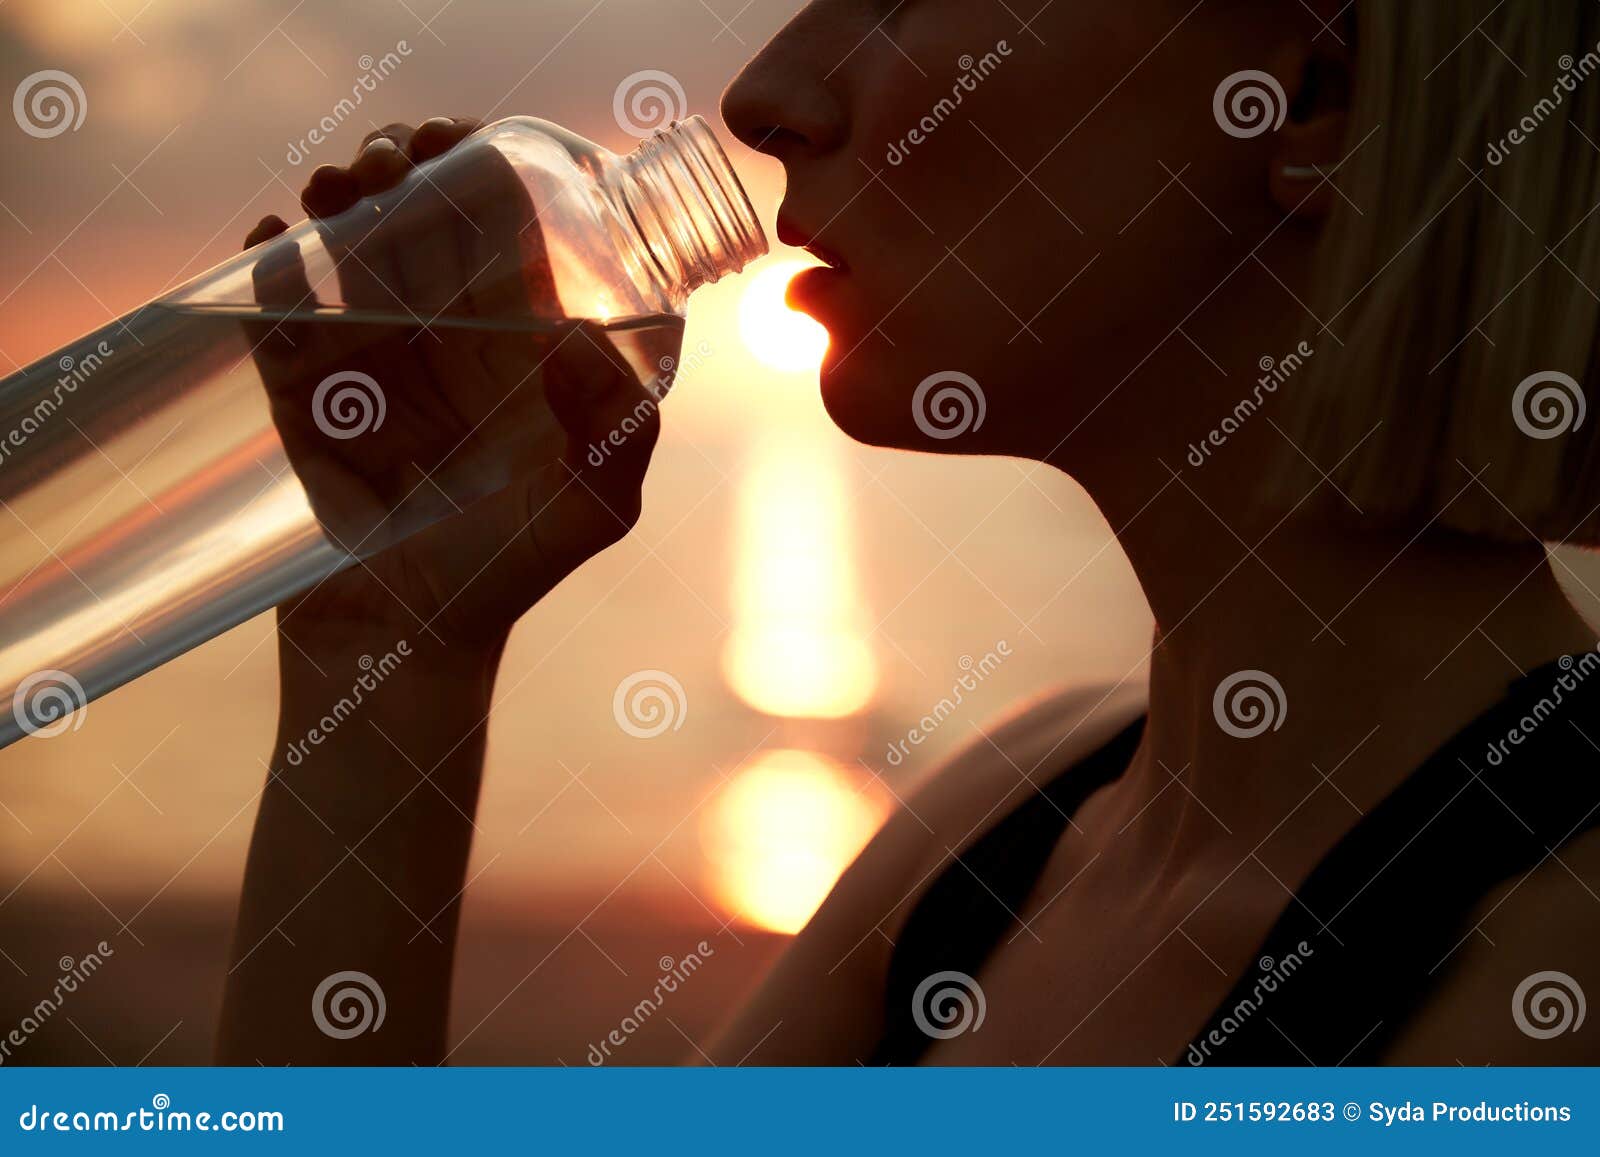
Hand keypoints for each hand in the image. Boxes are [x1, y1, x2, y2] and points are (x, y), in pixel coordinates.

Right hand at [243, 119, 669, 651]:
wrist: (399, 646)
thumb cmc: (508, 577)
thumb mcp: (595, 509)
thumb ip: (618, 430)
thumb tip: (577, 337)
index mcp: (522, 354)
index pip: (511, 234)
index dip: (491, 173)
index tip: (468, 142)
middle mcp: (451, 346)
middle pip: (424, 221)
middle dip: (404, 166)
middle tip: (389, 158)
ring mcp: (373, 364)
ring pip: (351, 246)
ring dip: (339, 198)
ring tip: (336, 190)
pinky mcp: (302, 393)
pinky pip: (283, 309)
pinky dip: (273, 262)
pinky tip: (279, 242)